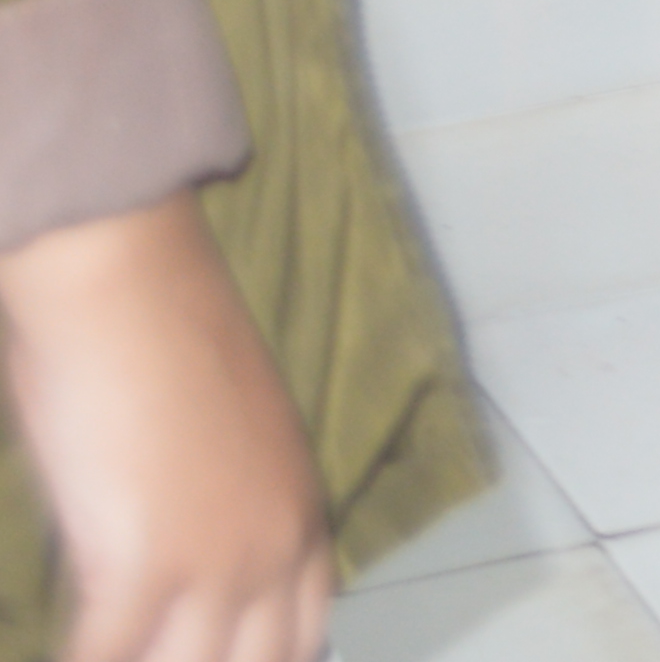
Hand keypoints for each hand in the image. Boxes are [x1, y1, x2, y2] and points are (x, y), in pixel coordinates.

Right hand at [0, 196, 332, 661]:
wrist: (124, 287)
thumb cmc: (158, 342)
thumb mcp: (221, 442)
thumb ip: (216, 511)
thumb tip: (173, 565)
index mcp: (302, 514)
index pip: (302, 637)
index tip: (214, 660)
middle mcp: (275, 548)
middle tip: (146, 654)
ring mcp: (217, 564)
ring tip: (108, 653)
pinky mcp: (142, 568)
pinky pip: (103, 658)